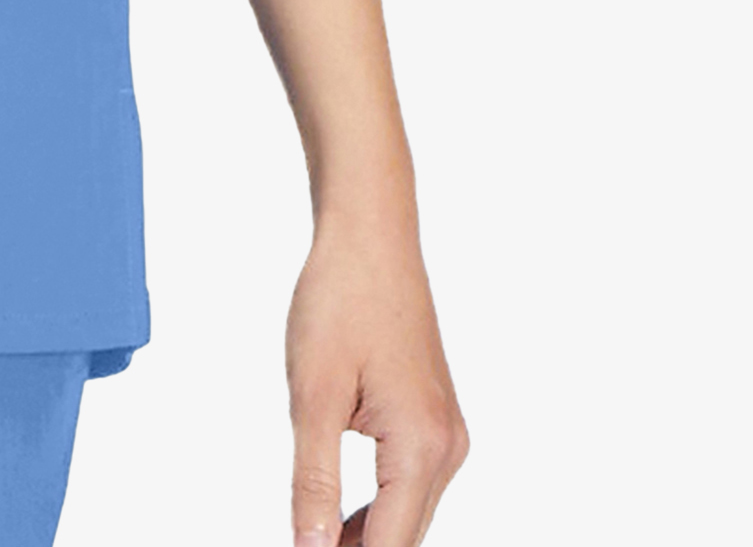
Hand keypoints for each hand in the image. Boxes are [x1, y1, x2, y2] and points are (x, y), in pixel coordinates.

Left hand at [286, 210, 470, 544]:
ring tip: (314, 541)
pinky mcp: (435, 419)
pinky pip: (410, 483)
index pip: (388, 545)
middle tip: (305, 546)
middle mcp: (447, 447)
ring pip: (408, 513)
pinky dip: (378, 504)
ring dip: (366, 536)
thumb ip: (314, 480)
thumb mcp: (313, 394)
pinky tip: (339, 514)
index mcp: (421, 446)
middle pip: (404, 536)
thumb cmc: (341, 299)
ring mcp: (447, 433)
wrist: (371, 236)